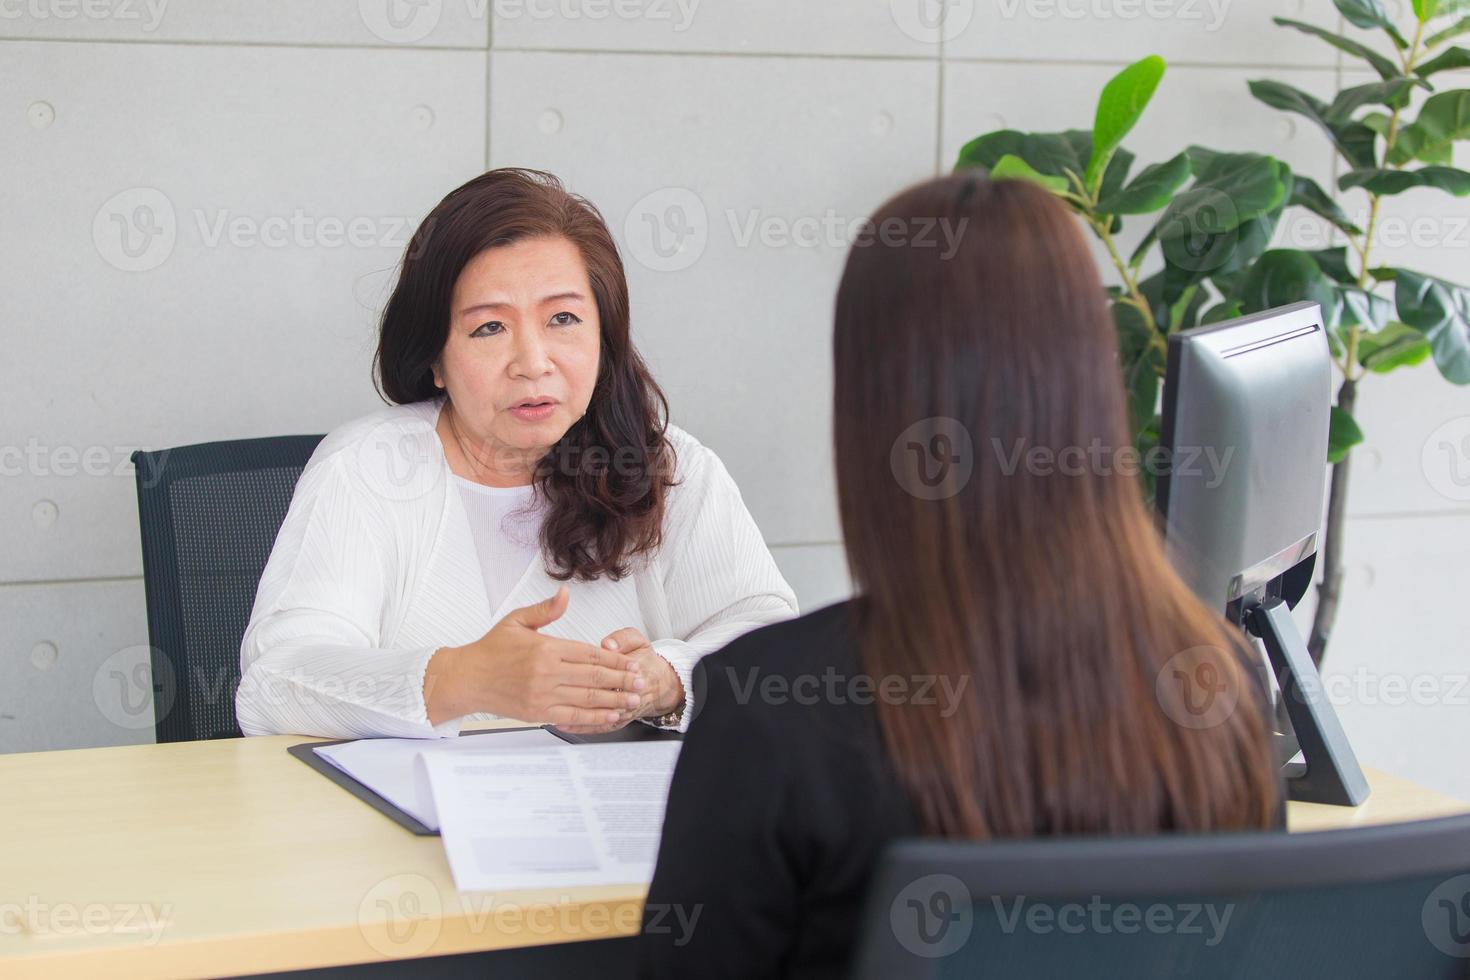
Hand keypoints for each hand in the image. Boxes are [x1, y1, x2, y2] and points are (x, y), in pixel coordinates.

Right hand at [424, 586, 643, 727]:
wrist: (467, 679)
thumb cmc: (491, 650)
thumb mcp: (516, 621)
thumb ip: (544, 610)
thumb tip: (565, 594)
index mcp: (545, 649)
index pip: (589, 655)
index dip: (615, 661)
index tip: (632, 663)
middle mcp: (546, 673)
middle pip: (593, 678)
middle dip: (621, 681)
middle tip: (641, 683)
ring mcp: (542, 695)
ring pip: (587, 700)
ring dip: (614, 701)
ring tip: (633, 700)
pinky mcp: (537, 713)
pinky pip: (572, 718)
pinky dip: (594, 719)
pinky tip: (609, 717)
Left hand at [555, 627, 684, 734]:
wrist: (660, 683)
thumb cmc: (643, 661)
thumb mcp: (638, 640)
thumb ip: (622, 638)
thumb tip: (608, 644)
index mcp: (637, 669)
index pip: (616, 672)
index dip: (598, 672)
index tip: (574, 669)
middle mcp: (632, 693)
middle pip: (609, 695)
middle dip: (585, 695)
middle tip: (561, 691)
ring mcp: (625, 709)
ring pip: (603, 714)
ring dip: (580, 715)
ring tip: (557, 712)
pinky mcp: (619, 720)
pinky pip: (600, 726)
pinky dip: (583, 727)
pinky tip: (565, 725)